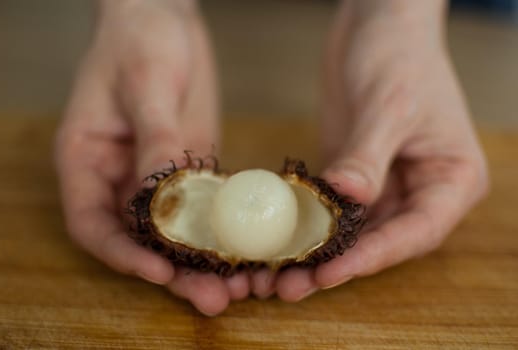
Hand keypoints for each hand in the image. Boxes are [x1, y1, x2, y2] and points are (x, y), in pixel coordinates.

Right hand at [55, 0, 248, 314]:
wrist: (164, 18)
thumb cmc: (140, 40)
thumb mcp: (146, 83)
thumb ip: (155, 137)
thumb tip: (163, 192)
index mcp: (87, 158)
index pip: (92, 222)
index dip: (121, 253)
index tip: (157, 271)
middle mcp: (118, 176)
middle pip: (138, 238)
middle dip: (172, 271)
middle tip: (210, 297)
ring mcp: (155, 175)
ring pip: (173, 231)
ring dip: (203, 261)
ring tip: (236, 287)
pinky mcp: (189, 167)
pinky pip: (203, 207)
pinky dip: (221, 232)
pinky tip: (246, 250)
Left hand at [251, 0, 488, 300]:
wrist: (378, 23)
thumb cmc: (400, 55)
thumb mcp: (389, 105)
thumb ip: (368, 156)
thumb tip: (348, 198)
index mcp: (450, 180)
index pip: (414, 232)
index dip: (372, 257)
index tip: (330, 273)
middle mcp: (420, 190)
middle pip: (379, 241)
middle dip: (336, 265)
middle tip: (291, 285)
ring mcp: (384, 185)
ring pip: (351, 232)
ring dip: (314, 254)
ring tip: (274, 275)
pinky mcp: (352, 175)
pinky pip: (330, 209)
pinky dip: (305, 226)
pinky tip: (277, 241)